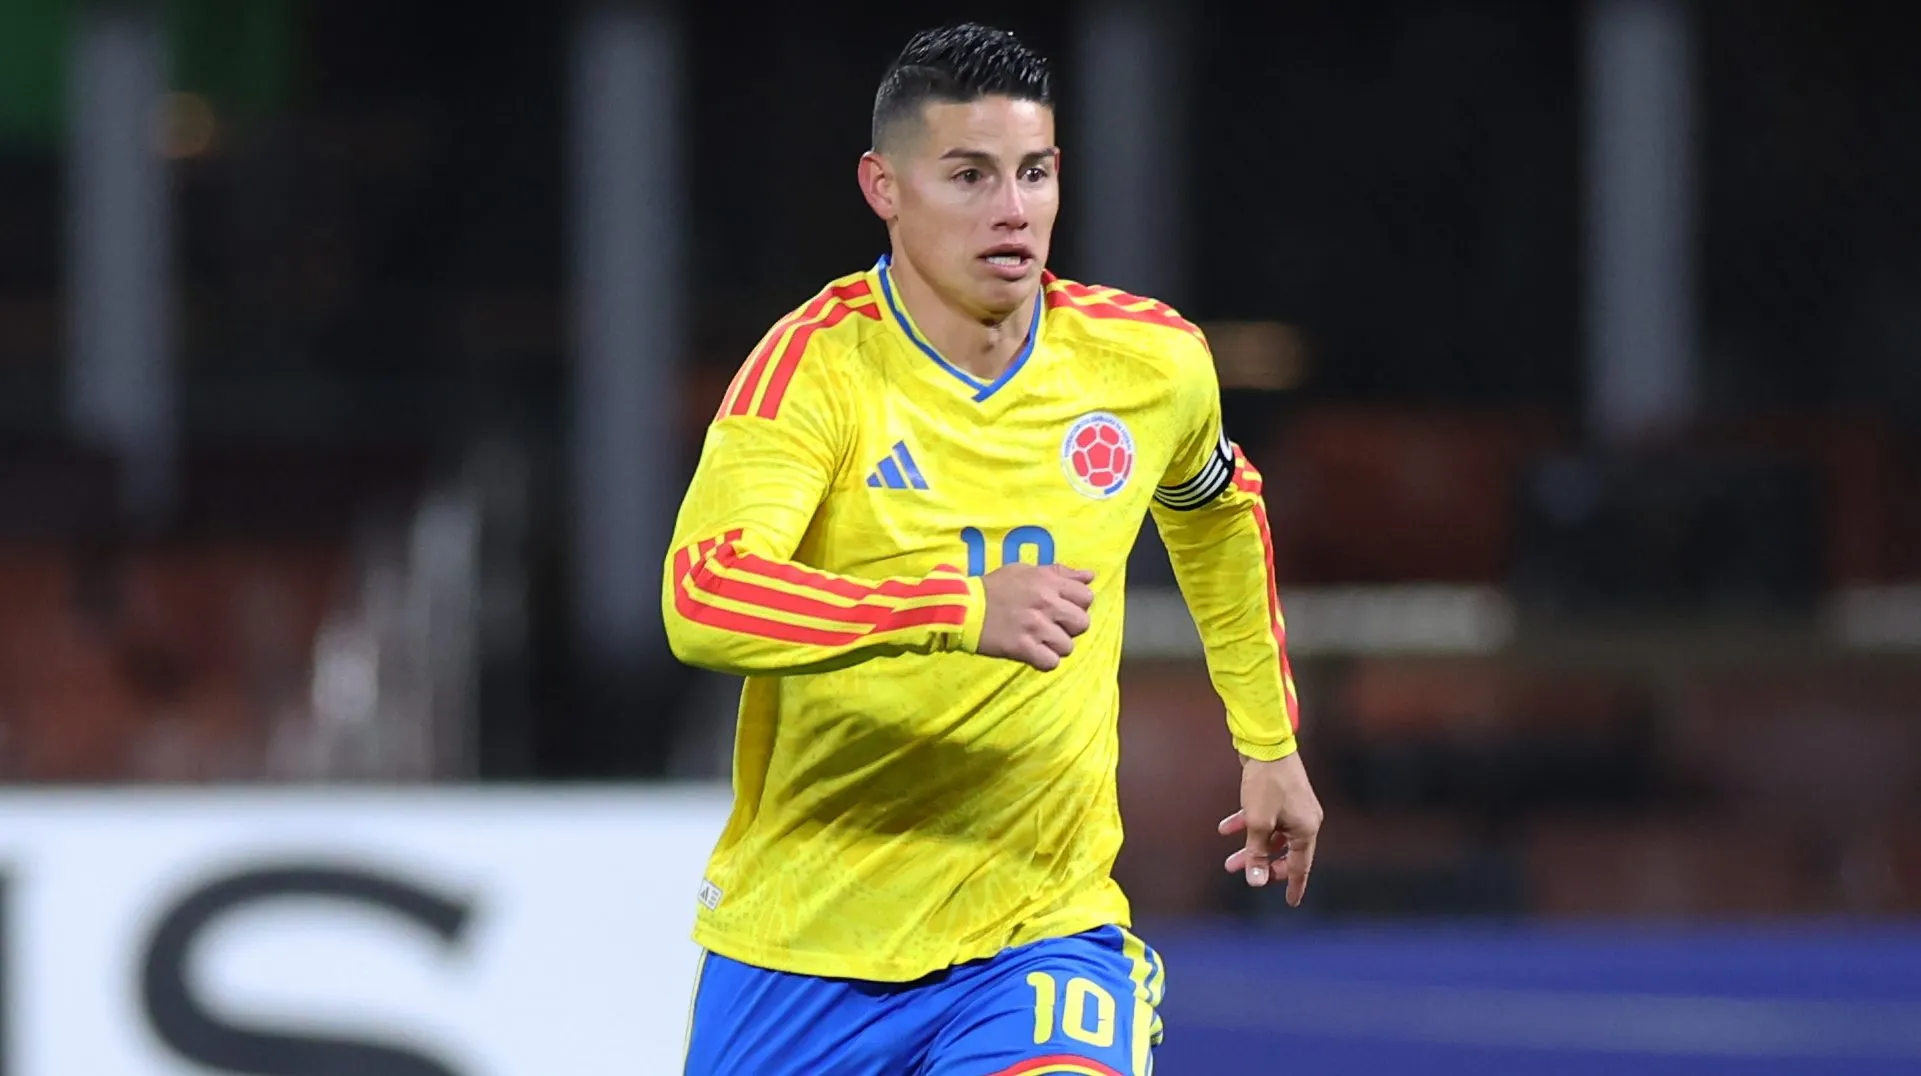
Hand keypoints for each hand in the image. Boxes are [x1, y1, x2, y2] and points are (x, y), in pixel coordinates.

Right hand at [976, 563, 1094, 671]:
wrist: (963, 608)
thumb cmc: (995, 587)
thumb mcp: (1026, 570)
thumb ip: (1059, 573)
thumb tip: (1090, 576)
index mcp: (1047, 583)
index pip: (1086, 596)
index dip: (1078, 604)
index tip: (1064, 608)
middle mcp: (1045, 604)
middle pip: (1082, 623)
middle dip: (1070, 627)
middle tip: (1053, 626)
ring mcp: (1035, 627)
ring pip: (1068, 646)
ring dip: (1056, 646)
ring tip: (1040, 640)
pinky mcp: (1023, 648)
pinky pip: (1051, 662)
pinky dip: (1044, 660)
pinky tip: (1034, 653)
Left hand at [1218, 749, 1322, 905]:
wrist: (1266, 744)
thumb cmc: (1266, 784)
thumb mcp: (1258, 823)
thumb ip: (1257, 853)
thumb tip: (1256, 881)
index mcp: (1306, 829)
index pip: (1300, 866)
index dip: (1293, 885)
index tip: (1290, 902)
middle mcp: (1304, 820)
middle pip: (1284, 853)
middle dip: (1261, 865)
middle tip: (1240, 873)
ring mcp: (1293, 808)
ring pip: (1271, 836)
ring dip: (1251, 847)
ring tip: (1229, 860)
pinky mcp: (1280, 797)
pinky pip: (1265, 819)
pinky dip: (1247, 825)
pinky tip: (1225, 827)